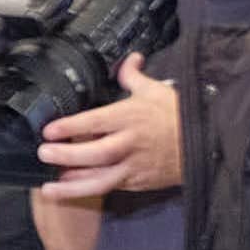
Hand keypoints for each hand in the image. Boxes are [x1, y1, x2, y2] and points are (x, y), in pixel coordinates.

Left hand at [39, 55, 183, 198]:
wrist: (205, 143)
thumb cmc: (178, 116)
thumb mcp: (155, 90)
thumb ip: (133, 76)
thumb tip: (129, 59)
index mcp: (131, 117)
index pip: (96, 121)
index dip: (71, 126)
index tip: (49, 130)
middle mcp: (130, 143)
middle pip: (95, 153)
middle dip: (67, 155)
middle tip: (43, 154)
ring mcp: (134, 165)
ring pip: (100, 179)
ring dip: (73, 185)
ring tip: (49, 187)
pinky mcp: (138, 182)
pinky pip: (110, 188)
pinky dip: (89, 190)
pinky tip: (71, 190)